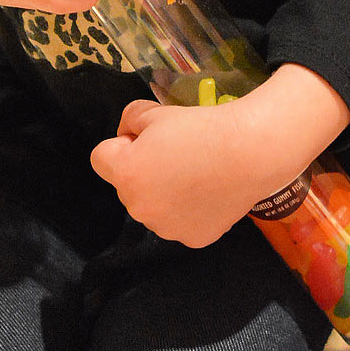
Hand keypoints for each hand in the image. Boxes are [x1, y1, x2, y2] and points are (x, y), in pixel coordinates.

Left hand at [91, 65, 349, 246]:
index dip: (121, 143)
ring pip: (152, 206)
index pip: (100, 158)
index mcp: (126, 175)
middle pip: (127, 185)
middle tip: (175, 153)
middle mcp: (139, 208)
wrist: (249, 153)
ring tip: (195, 172)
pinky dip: (187, 209)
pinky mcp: (193, 239)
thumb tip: (129, 135)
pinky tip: (207, 191)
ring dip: (163, 192)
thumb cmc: (200, 128)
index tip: (147, 136)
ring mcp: (167, 229)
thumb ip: (130, 120)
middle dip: (141, 169)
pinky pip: (178, 221)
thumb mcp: (155, 111)